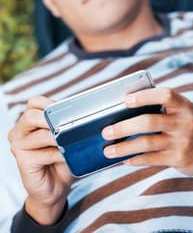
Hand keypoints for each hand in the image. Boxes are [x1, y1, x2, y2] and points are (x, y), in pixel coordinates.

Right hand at [8, 96, 72, 224]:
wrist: (56, 187)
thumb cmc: (61, 158)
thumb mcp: (64, 136)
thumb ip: (64, 122)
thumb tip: (77, 112)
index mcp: (28, 121)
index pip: (34, 102)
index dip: (50, 104)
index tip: (66, 112)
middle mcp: (19, 131)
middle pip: (31, 115)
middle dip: (52, 120)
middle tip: (68, 126)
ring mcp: (18, 146)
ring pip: (40, 135)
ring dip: (58, 139)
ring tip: (70, 143)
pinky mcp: (22, 161)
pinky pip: (43, 154)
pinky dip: (58, 154)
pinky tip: (65, 157)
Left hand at [102, 87, 192, 177]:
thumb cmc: (185, 125)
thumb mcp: (179, 111)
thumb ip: (158, 107)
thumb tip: (121, 110)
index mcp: (182, 105)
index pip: (164, 95)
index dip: (144, 96)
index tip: (125, 100)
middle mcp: (183, 122)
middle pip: (148, 122)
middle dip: (123, 127)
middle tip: (105, 132)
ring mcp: (181, 142)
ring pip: (146, 143)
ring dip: (123, 148)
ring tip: (107, 151)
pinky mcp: (178, 159)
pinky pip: (151, 159)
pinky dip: (134, 159)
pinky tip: (123, 159)